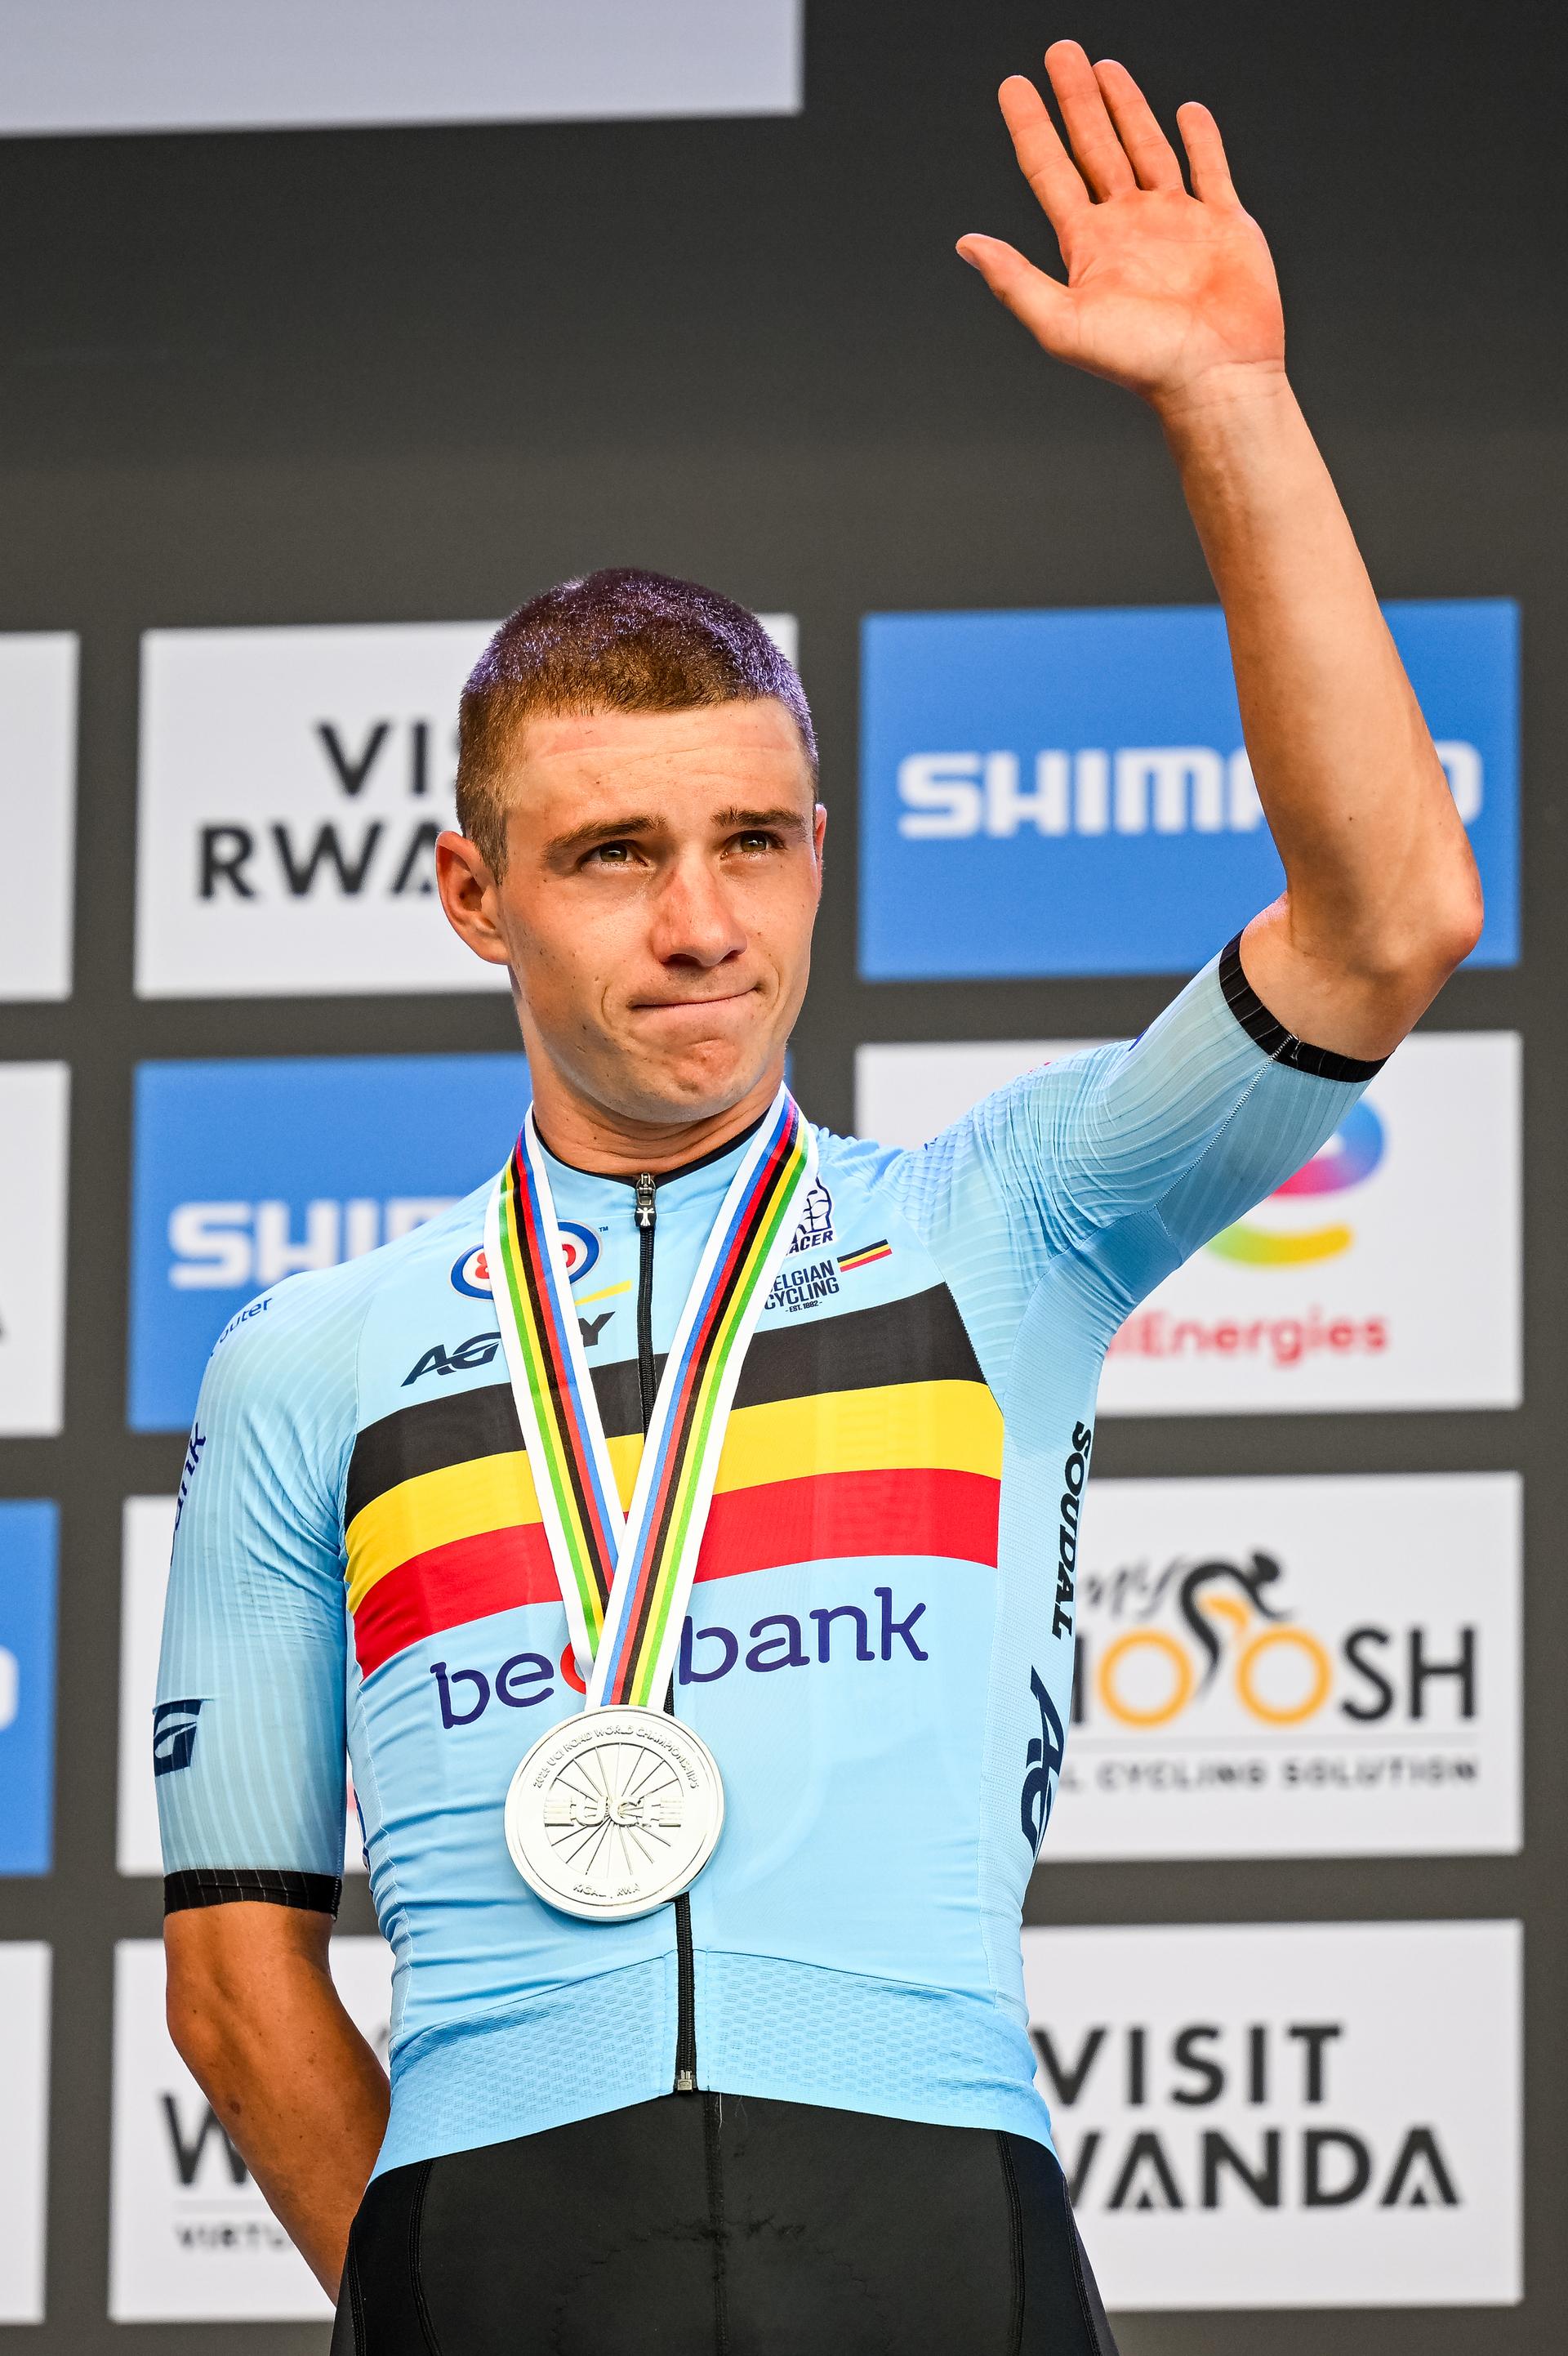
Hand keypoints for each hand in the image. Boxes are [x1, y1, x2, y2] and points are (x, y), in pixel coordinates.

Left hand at [958, 42, 1283, 414]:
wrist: (1215, 378)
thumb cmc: (1140, 363)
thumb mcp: (1061, 323)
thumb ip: (1013, 280)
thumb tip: (965, 243)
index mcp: (1089, 246)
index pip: (1050, 171)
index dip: (1031, 127)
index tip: (1013, 85)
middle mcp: (1129, 227)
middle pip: (1095, 146)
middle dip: (1076, 100)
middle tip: (1060, 52)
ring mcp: (1178, 223)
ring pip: (1146, 148)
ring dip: (1127, 107)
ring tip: (1106, 68)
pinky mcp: (1225, 225)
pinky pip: (1210, 169)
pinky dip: (1201, 139)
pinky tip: (1187, 111)